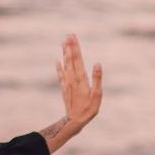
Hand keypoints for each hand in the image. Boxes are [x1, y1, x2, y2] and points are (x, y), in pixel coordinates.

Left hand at [43, 34, 102, 151]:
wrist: (75, 120)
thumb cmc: (89, 108)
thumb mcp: (97, 94)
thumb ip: (97, 78)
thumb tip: (97, 63)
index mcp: (81, 77)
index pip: (78, 58)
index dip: (75, 46)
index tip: (73, 36)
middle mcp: (73, 78)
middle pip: (71, 59)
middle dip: (70, 46)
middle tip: (68, 34)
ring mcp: (68, 83)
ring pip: (66, 64)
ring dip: (65, 53)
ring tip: (63, 43)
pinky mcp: (65, 88)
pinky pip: (61, 75)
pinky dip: (59, 67)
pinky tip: (57, 61)